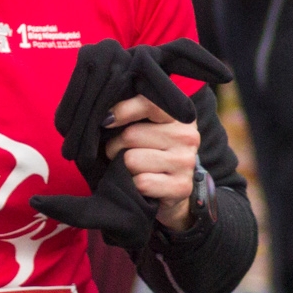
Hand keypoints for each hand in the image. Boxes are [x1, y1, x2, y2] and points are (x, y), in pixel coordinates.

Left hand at [102, 95, 200, 229]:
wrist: (172, 189)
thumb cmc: (150, 151)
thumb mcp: (146, 126)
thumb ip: (131, 113)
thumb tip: (105, 116)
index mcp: (177, 115)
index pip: (147, 104)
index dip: (122, 111)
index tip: (107, 120)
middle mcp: (187, 136)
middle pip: (131, 135)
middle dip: (115, 146)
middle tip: (120, 153)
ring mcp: (186, 162)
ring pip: (132, 160)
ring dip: (123, 168)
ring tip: (132, 169)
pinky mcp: (181, 187)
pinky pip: (141, 183)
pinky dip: (133, 186)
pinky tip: (141, 184)